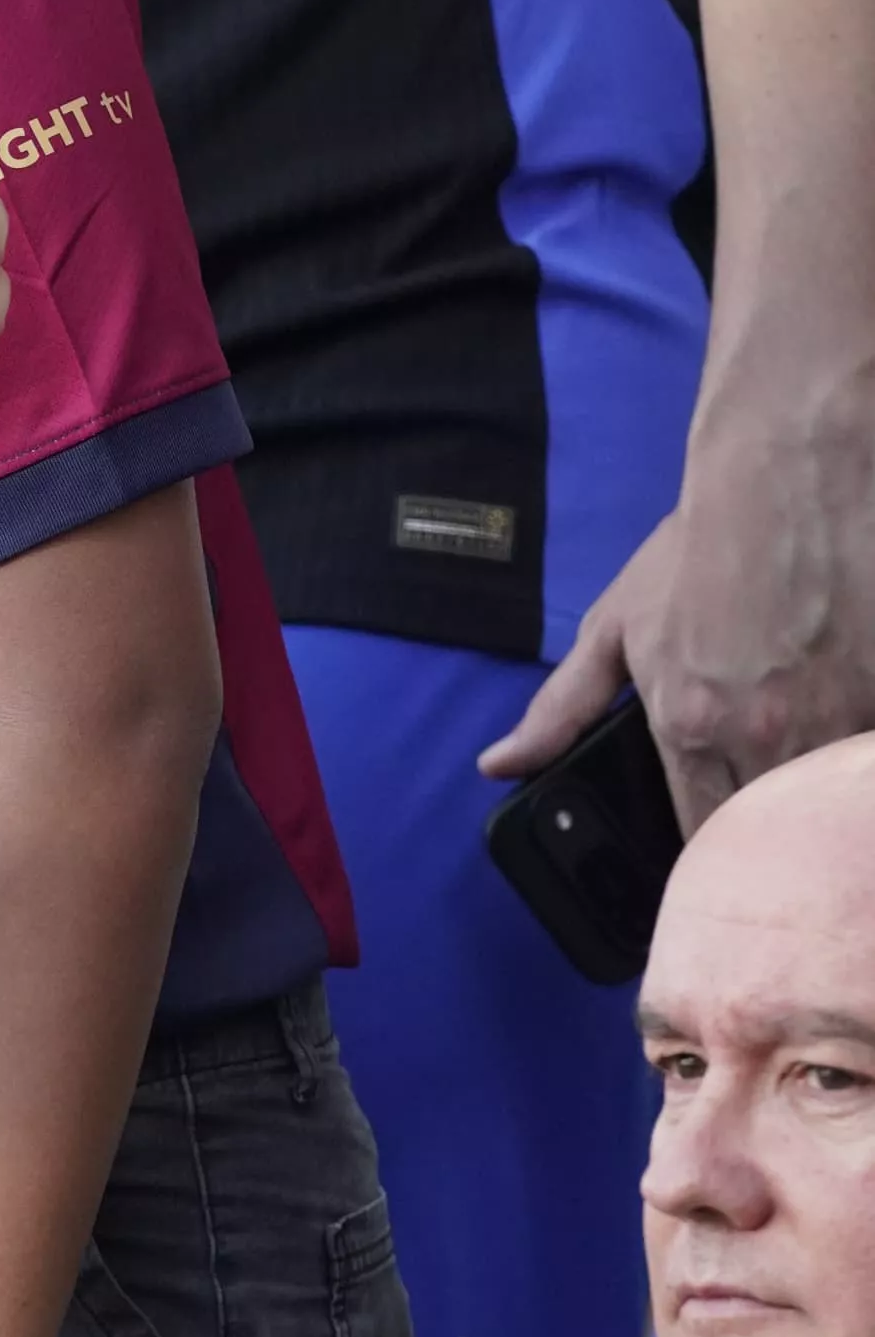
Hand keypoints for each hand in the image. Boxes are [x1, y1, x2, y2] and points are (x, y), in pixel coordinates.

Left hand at [476, 371, 874, 824]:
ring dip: (808, 797)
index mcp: (690, 725)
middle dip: (760, 832)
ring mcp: (832, 715)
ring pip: (819, 796)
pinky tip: (834, 744)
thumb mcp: (612, 628)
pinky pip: (861, 758)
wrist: (787, 478)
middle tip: (756, 819)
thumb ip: (559, 711)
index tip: (708, 858)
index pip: (699, 834)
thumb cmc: (697, 551)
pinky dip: (849, 761)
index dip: (704, 852)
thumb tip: (498, 766)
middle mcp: (763, 733)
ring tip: (798, 781)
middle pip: (764, 826)